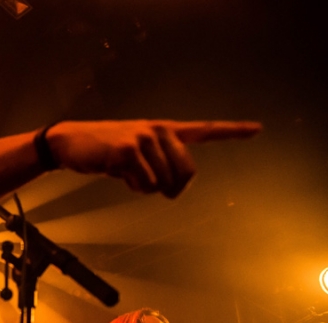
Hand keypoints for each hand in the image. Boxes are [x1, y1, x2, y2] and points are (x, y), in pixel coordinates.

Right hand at [49, 120, 260, 197]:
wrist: (70, 142)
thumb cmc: (105, 151)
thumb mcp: (135, 155)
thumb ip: (158, 165)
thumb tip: (172, 188)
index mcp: (164, 129)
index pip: (203, 129)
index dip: (232, 131)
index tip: (257, 129)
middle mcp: (159, 130)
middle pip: (187, 172)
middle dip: (172, 188)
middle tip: (150, 186)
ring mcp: (144, 139)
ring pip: (164, 183)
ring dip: (146, 187)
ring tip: (127, 173)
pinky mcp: (129, 151)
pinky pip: (146, 185)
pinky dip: (134, 187)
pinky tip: (118, 172)